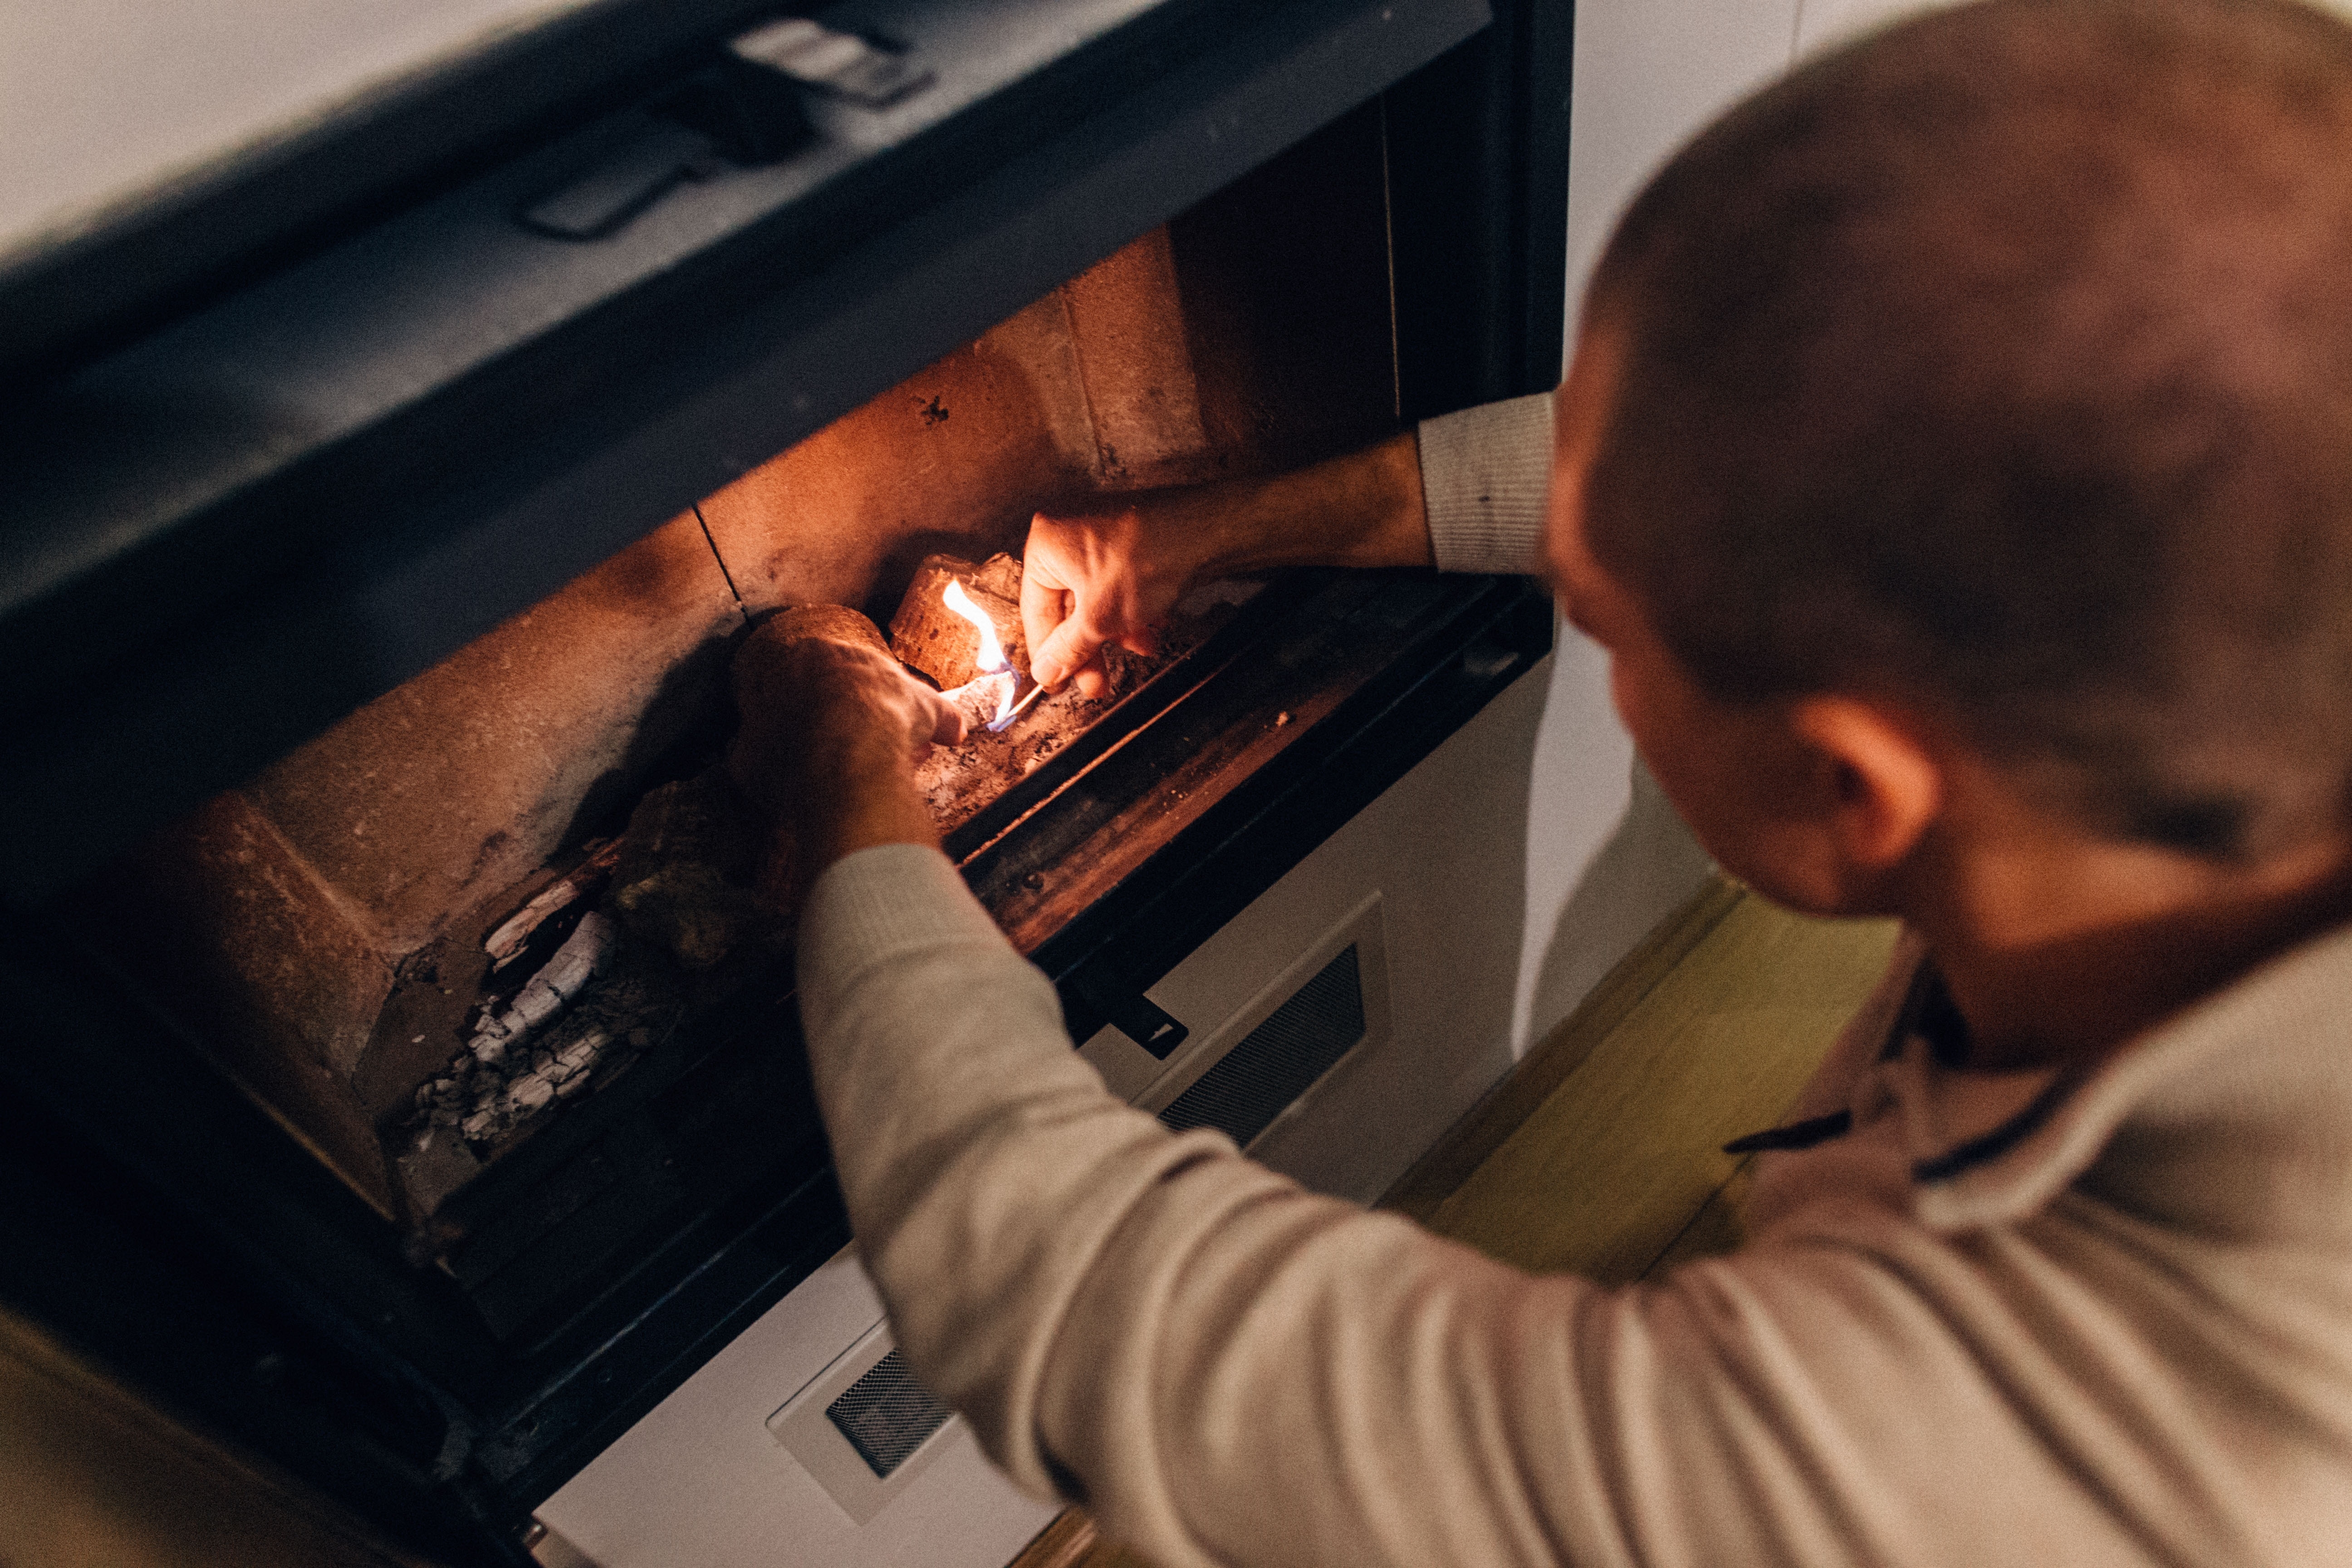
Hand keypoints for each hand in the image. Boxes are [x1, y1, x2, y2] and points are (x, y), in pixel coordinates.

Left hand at [730, 608, 962, 874]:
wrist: (852, 750)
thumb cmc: (887, 717)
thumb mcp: (927, 708)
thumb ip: (940, 715)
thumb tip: (958, 730)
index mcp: (818, 654)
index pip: (838, 674)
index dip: (867, 703)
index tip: (884, 724)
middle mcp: (777, 681)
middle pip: (809, 708)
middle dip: (843, 732)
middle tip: (872, 754)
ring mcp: (757, 720)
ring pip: (787, 739)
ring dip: (818, 758)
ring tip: (855, 779)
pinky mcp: (746, 761)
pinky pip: (764, 775)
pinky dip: (789, 785)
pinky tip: (817, 796)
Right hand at [1020, 496, 1216, 696]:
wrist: (1208, 529)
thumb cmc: (1150, 559)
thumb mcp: (1101, 618)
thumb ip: (1069, 649)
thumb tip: (1046, 672)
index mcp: (1044, 543)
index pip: (1035, 610)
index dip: (1047, 653)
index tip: (1056, 683)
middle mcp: (1065, 531)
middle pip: (1067, 606)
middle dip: (1088, 647)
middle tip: (1096, 684)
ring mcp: (1097, 531)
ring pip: (1096, 597)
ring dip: (1115, 631)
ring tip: (1140, 650)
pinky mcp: (1126, 537)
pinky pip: (1116, 582)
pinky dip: (1130, 609)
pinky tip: (1151, 627)